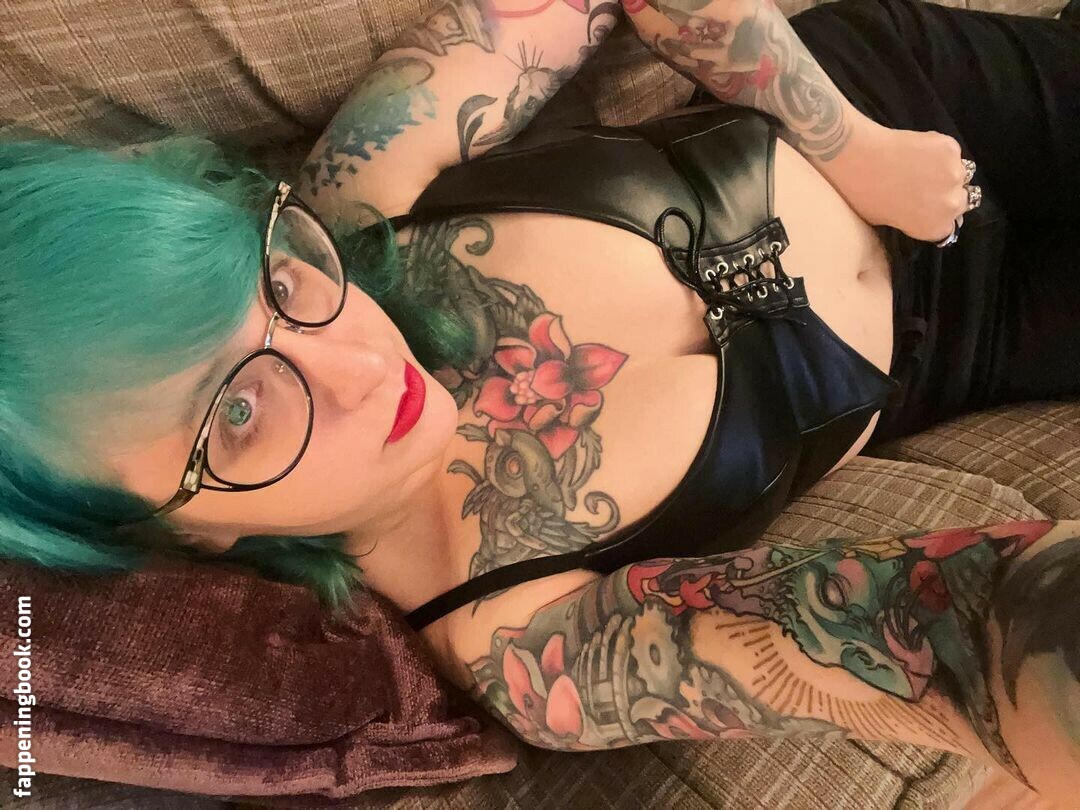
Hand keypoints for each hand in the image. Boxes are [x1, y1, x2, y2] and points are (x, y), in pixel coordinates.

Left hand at [812, 117, 976, 243]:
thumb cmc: (863, 195)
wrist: (858, 157)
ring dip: (945, 171)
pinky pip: (951, 152)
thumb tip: (921, 212)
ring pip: (959, 174)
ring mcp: (955, 173)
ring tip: (922, 166)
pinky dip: (939, 151)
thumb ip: (912, 220)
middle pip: (960, 200)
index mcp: (935, 227)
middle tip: (926, 185)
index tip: (928, 206)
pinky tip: (919, 150)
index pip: (950, 226)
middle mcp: (952, 204)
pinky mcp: (951, 147)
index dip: (938, 214)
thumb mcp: (884, 220)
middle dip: (946, 194)